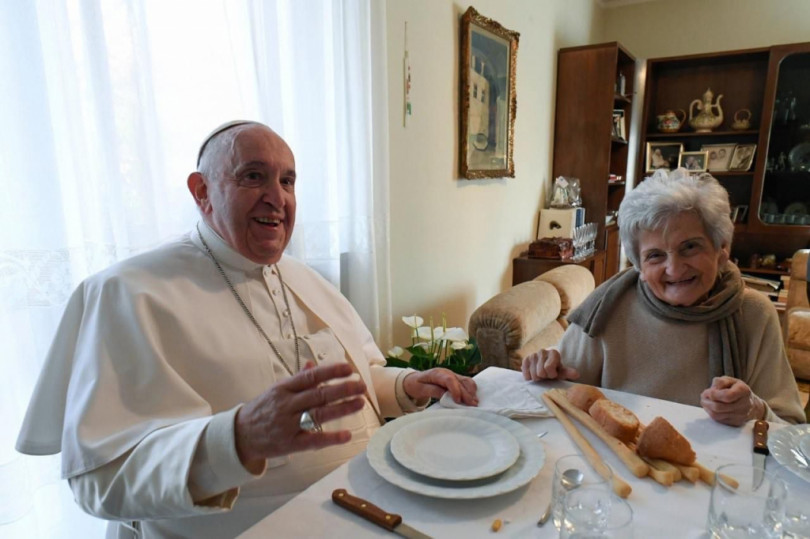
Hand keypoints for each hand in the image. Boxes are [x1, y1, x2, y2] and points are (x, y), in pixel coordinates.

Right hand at [234, 361, 366, 471]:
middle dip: (342, 389)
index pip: (310, 377)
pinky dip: (331, 438)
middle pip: (318, 395)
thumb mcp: (276, 390)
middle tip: (361, 386)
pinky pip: (313, 441)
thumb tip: (314, 365)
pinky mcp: (289, 444)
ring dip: (342, 409)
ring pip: (318, 415)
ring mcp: (288, 425)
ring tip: (360, 403)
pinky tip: (347, 436)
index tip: (348, 368)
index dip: (330, 372)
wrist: (239, 435)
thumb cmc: (263, 409)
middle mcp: (286, 405)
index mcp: (284, 388)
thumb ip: (297, 379)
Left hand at [402, 368, 477, 405]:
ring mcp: (453, 375)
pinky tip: (473, 399)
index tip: (458, 400)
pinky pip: (466, 383)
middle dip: (467, 394)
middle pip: (460, 381)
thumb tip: (446, 395)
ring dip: (471, 391)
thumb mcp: (421, 389)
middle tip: (473, 405)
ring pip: (466, 381)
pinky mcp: (456, 380)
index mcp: (437, 374)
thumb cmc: (417, 385)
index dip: (455, 389)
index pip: (449, 379)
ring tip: (475, 403)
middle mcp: (447, 373)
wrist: (415, 380)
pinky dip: (471, 390)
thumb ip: (433, 391)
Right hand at [522, 348, 579, 381]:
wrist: (546, 367)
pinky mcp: (525, 359)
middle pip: (540, 373)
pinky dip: (530, 377)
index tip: (554, 375)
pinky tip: (534, 374)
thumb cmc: (556, 370)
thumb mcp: (563, 372)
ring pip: (533, 375)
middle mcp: (542, 351)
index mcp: (553, 353)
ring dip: (537, 378)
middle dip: (544, 377)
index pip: (548, 368)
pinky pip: (526, 374)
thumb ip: (568, 373)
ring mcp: (532, 355)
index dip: (551, 375)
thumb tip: (576, 374)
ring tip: (541, 375)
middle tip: (546, 375)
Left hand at [700, 376, 764, 426]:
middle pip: (718, 407)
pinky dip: (711, 413)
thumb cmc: (736, 389)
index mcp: (743, 390)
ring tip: (706, 401)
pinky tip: (712, 407)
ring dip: (707, 407)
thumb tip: (711, 392)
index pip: (727, 396)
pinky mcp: (736, 423)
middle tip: (704, 396)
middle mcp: (744, 404)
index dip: (714, 394)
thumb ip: (719, 382)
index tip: (710, 392)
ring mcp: (741, 415)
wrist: (751, 404)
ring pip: (716, 415)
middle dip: (707, 401)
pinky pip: (719, 420)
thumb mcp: (729, 380)